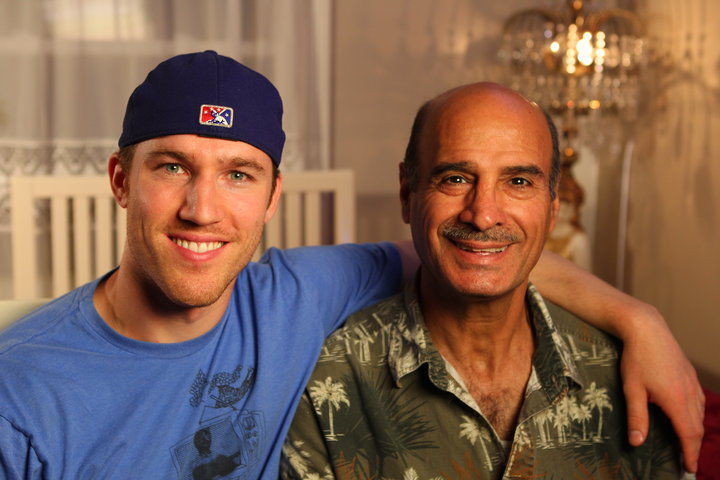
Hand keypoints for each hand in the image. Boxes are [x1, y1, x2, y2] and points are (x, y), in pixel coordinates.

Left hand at [620, 305, 704, 472]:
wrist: (646, 328)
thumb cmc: (636, 358)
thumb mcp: (632, 389)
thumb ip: (636, 417)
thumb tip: (637, 442)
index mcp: (676, 400)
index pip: (688, 435)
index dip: (690, 453)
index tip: (689, 468)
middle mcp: (689, 393)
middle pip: (697, 427)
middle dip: (694, 446)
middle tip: (688, 461)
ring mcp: (692, 383)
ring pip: (699, 413)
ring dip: (695, 430)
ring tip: (688, 443)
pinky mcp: (689, 374)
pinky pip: (698, 400)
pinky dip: (696, 414)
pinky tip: (689, 415)